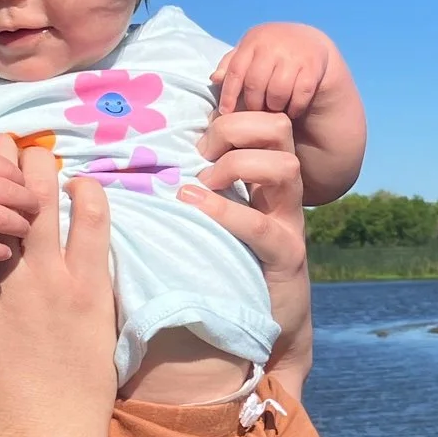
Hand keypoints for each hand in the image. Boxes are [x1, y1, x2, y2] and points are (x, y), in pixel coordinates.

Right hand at [0, 134, 40, 261]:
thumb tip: (0, 139)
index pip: (5, 167)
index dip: (20, 178)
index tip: (24, 187)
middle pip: (9, 192)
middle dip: (28, 202)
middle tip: (34, 209)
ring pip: (1, 218)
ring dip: (19, 225)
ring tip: (24, 229)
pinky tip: (5, 253)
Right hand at [0, 150, 116, 436]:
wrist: (36, 436)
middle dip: (3, 167)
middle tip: (11, 154)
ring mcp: (47, 275)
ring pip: (43, 202)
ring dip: (41, 173)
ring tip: (41, 161)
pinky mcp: (89, 287)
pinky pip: (91, 226)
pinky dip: (88, 198)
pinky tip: (84, 187)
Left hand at [178, 109, 313, 385]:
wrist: (271, 324)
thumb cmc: (232, 264)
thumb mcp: (218, 217)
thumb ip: (199, 187)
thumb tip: (147, 159)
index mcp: (266, 176)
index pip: (264, 120)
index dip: (232, 112)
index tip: (197, 134)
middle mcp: (283, 193)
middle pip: (279, 128)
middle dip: (235, 128)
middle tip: (201, 153)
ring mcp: (289, 223)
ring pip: (285, 167)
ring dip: (237, 165)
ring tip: (203, 184)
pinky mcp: (286, 256)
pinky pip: (261, 227)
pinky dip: (226, 213)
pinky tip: (194, 207)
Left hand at [213, 23, 340, 120]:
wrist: (309, 42)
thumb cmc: (270, 52)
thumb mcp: (249, 53)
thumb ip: (231, 65)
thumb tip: (215, 79)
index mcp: (254, 40)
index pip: (235, 70)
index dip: (229, 94)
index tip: (226, 113)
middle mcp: (274, 44)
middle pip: (255, 84)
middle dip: (253, 104)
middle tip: (256, 112)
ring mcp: (295, 54)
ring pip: (278, 92)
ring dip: (274, 106)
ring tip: (273, 109)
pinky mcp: (314, 66)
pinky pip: (300, 95)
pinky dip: (294, 107)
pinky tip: (291, 109)